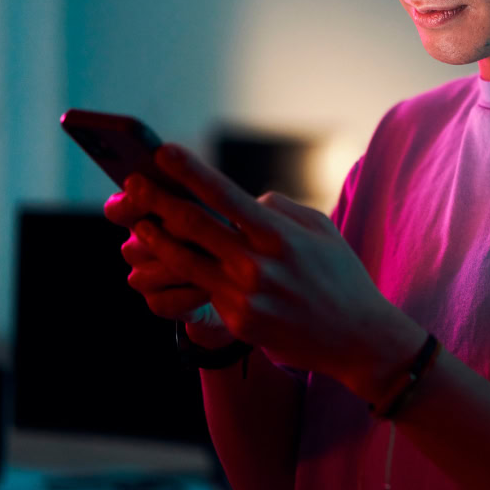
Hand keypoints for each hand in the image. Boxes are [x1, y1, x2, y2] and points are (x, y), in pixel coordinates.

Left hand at [114, 143, 408, 395]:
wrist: (356, 337)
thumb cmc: (341, 277)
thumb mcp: (322, 230)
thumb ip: (281, 209)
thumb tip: (247, 200)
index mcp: (280, 235)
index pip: (225, 195)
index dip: (190, 171)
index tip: (163, 152)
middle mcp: (258, 264)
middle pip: (194, 225)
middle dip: (157, 201)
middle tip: (132, 184)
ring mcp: (245, 295)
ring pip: (185, 261)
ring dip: (157, 240)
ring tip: (140, 225)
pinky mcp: (239, 321)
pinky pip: (204, 291)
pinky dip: (185, 275)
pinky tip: (169, 266)